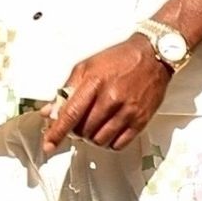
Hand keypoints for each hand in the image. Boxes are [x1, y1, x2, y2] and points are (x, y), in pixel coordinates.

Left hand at [42, 36, 170, 152]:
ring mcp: (127, 110)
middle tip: (79, 125)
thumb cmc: (119, 59)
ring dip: (92, 138)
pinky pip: (119, 144)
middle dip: (76, 131)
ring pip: (100, 140)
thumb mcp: (87, 67)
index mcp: (94, 82)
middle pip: (84, 130)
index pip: (71, 113)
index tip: (49, 144)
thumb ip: (67, 90)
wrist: (152, 56)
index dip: (57, 131)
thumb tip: (50, 111)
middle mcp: (111, 97)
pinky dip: (109, 142)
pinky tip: (108, 132)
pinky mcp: (141, 120)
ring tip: (94, 127)